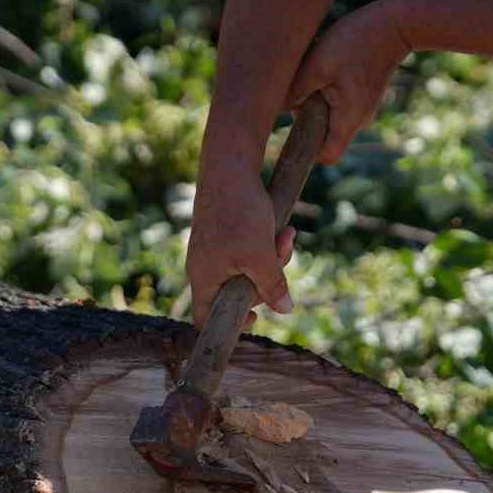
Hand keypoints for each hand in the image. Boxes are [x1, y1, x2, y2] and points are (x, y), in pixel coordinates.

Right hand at [187, 168, 297, 328]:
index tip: (254, 318)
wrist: (230, 166)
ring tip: (287, 236)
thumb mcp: (260, 255)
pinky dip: (269, 244)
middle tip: (282, 254)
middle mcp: (207, 268)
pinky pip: (253, 252)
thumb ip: (272, 286)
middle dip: (268, 279)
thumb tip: (285, 310)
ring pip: (251, 271)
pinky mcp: (229, 236)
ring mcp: (217, 251)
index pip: (206, 318)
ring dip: (275, 258)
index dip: (228, 326)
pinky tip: (285, 230)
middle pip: (239, 293)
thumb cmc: (238, 212)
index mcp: (204, 278)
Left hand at [286, 0, 409, 164]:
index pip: (327, 156)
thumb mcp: (318, 64)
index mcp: (347, 120)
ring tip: (316, 74)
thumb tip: (275, 109)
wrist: (393, 25)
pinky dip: (328, 93)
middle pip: (325, 136)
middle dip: (308, 119)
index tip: (294, 131)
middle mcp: (358, 121)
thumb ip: (295, 90)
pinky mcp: (363, 96)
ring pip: (331, 118)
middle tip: (301, 90)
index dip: (308, 150)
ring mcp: (363, 109)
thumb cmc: (355, 43)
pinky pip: (340, 104)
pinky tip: (328, 68)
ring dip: (317, 102)